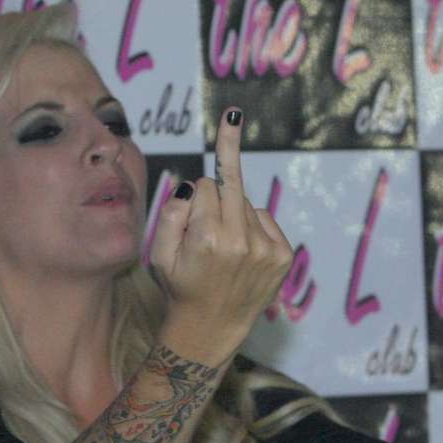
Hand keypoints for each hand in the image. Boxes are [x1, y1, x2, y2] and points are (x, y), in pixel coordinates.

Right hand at [147, 107, 293, 362]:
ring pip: (246, 205)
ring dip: (233, 215)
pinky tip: (243, 253)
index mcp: (208, 238)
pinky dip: (253, 228)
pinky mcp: (282, 257)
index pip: (205, 186)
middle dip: (221, 173)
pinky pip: (264, 220)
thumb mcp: (159, 254)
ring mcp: (265, 249)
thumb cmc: (181, 289)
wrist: (210, 330)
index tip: (208, 155)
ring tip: (223, 249)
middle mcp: (240, 241)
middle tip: (232, 113)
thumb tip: (195, 183)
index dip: (194, 195)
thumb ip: (172, 213)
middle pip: (229, 186)